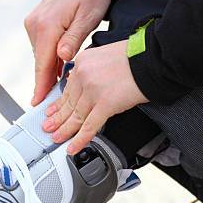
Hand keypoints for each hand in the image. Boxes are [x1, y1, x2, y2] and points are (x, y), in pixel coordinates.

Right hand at [24, 0, 110, 105]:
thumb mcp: (88, 17)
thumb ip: (74, 39)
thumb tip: (62, 58)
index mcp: (47, 26)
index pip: (42, 65)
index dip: (41, 86)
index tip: (38, 102)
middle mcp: (36, 25)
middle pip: (40, 63)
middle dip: (45, 82)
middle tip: (51, 103)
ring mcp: (34, 23)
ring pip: (41, 56)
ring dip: (50, 71)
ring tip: (57, 89)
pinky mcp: (37, 22)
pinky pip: (42, 46)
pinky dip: (50, 58)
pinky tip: (59, 68)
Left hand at [42, 40, 148, 154]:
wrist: (154, 59)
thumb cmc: (137, 57)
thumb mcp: (106, 56)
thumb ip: (94, 71)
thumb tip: (89, 87)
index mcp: (84, 62)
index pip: (67, 88)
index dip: (59, 103)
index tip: (52, 111)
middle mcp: (84, 75)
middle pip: (69, 103)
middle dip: (57, 119)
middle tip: (49, 128)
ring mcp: (93, 90)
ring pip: (75, 116)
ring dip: (65, 131)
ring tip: (57, 138)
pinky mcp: (105, 104)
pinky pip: (89, 126)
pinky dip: (80, 139)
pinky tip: (72, 147)